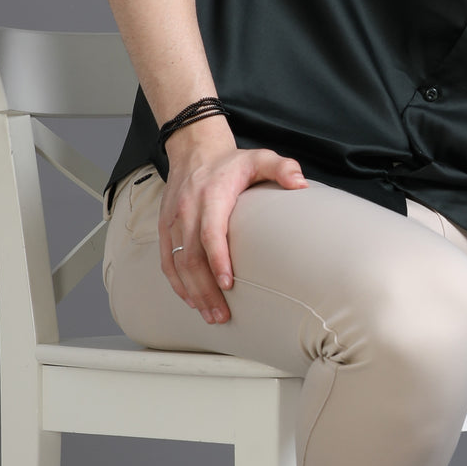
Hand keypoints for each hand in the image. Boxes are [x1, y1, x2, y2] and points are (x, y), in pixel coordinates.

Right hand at [159, 124, 307, 322]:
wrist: (193, 150)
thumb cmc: (231, 162)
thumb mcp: (260, 158)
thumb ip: (281, 167)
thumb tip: (301, 182)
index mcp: (210, 195)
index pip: (210, 232)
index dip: (218, 259)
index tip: (228, 284)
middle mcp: (187, 210)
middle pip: (192, 256)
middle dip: (206, 289)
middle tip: (222, 315)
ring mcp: (173, 221)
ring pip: (177, 263)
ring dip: (193, 292)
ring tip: (211, 315)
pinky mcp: (166, 228)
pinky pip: (167, 260)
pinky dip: (178, 284)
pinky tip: (191, 301)